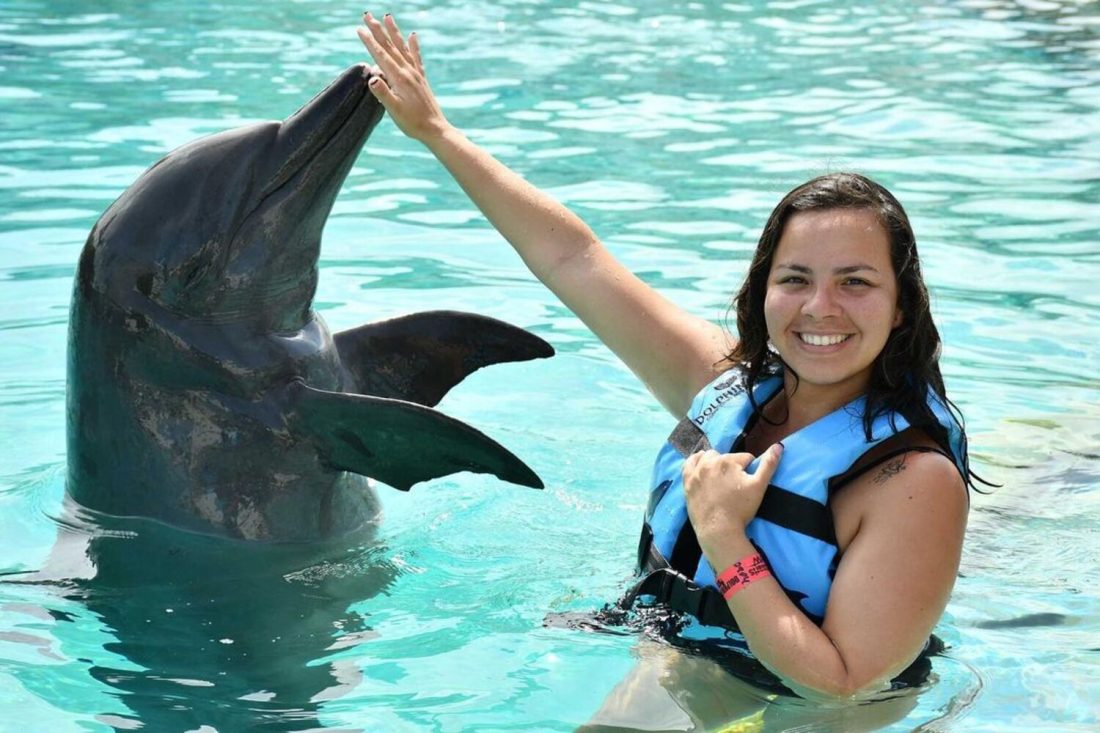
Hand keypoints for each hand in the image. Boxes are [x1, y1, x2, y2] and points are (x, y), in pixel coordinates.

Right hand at [357, 13, 450, 142]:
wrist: (435, 129)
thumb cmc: (413, 123)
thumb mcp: (394, 111)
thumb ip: (383, 94)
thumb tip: (372, 78)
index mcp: (399, 78)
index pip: (381, 55)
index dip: (369, 42)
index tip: (359, 29)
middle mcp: (408, 72)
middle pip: (390, 47)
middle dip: (378, 30)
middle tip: (367, 15)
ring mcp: (416, 74)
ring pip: (402, 48)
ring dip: (394, 32)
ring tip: (388, 17)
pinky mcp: (421, 79)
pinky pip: (416, 58)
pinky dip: (414, 45)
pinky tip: (413, 35)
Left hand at [682, 444, 782, 556]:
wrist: (718, 530)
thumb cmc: (740, 509)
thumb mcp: (759, 486)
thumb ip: (769, 464)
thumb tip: (778, 445)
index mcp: (728, 461)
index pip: (745, 458)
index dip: (749, 469)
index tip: (747, 483)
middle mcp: (710, 462)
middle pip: (725, 457)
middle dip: (731, 466)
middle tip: (733, 484)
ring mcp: (696, 471)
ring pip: (707, 457)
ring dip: (714, 463)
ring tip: (719, 477)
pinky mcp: (687, 481)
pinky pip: (689, 463)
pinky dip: (696, 463)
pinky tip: (701, 467)